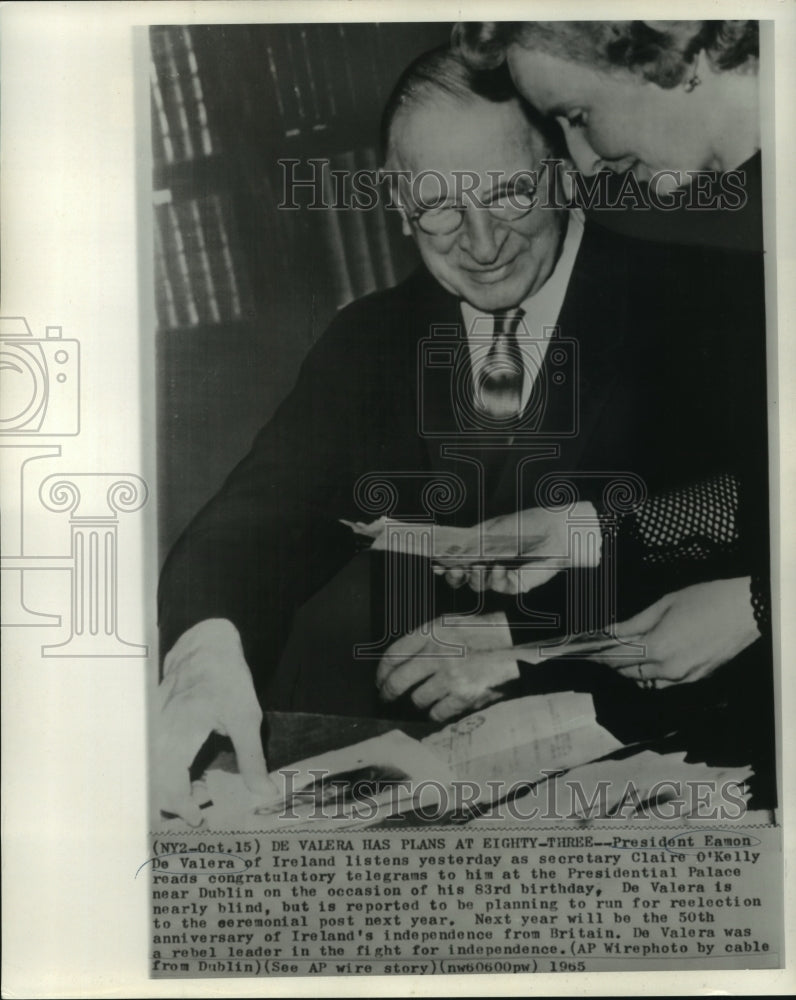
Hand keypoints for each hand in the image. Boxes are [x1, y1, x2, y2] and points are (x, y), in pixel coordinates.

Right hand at [153, 619, 279, 824]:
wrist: (205, 645)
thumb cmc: (227, 679)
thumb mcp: (247, 718)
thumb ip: (252, 758)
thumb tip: (264, 793)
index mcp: (181, 731)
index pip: (170, 782)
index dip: (181, 806)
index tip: (198, 819)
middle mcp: (159, 730)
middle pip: (155, 781)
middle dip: (174, 802)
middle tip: (200, 809)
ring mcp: (150, 726)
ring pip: (150, 769)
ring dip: (170, 787)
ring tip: (197, 792)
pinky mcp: (150, 724)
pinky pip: (151, 756)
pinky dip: (166, 771)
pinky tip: (187, 774)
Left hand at [376, 612, 519, 721]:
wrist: (519, 643)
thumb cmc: (483, 633)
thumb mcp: (450, 624)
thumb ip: (425, 639)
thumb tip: (399, 662)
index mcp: (432, 632)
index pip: (393, 655)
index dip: (381, 672)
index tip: (380, 680)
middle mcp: (438, 653)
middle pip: (397, 681)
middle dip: (388, 693)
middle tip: (387, 697)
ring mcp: (451, 677)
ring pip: (417, 700)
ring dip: (418, 701)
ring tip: (424, 698)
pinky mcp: (465, 696)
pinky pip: (438, 713)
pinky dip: (436, 712)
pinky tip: (441, 707)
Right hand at [432, 502, 599, 593]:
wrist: (555, 530)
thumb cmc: (524, 525)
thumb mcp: (491, 531)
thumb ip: (468, 543)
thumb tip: (444, 553)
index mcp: (479, 550)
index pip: (456, 561)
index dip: (444, 565)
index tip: (435, 564)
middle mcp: (488, 565)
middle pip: (462, 579)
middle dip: (456, 576)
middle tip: (455, 570)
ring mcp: (502, 577)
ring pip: (479, 584)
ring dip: (477, 575)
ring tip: (485, 565)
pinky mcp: (517, 584)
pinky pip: (501, 586)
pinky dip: (498, 577)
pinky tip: (500, 567)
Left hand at [548, 578, 758, 688]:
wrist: (746, 610)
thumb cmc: (705, 600)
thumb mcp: (664, 606)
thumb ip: (634, 624)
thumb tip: (610, 632)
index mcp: (657, 649)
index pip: (617, 658)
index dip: (599, 655)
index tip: (583, 652)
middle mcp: (668, 669)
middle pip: (629, 673)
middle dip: (612, 663)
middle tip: (598, 652)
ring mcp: (684, 678)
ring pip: (646, 680)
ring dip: (631, 670)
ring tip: (618, 656)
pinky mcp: (697, 678)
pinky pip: (665, 682)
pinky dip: (651, 674)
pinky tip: (646, 660)